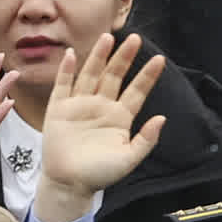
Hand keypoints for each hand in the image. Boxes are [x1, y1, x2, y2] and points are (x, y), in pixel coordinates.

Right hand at [27, 34, 167, 220]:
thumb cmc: (99, 174)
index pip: (137, 91)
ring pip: (91, 75)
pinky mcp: (60, 109)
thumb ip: (145, 140)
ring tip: (108, 38)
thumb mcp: (128, 160)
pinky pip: (64, 85)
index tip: (159, 60)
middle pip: (115, 76)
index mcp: (120, 118)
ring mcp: (80, 106)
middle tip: (135, 38)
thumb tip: (162, 119)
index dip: (147, 76)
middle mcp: (101, 107)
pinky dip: (67, 70)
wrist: (69, 184)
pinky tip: (73, 55)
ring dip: (99, 56)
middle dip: (124, 57)